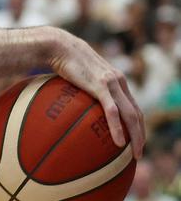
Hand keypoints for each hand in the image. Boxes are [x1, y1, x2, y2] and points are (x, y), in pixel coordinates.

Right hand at [47, 28, 144, 158]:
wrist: (60, 46)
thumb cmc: (62, 61)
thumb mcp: (75, 77)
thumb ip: (78, 90)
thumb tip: (65, 108)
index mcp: (115, 81)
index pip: (133, 106)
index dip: (137, 124)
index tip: (133, 140)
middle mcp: (119, 82)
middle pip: (137, 113)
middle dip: (141, 135)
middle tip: (137, 153)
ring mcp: (112, 84)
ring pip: (131, 115)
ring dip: (136, 137)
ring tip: (135, 154)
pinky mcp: (101, 86)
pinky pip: (112, 112)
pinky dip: (118, 128)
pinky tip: (118, 142)